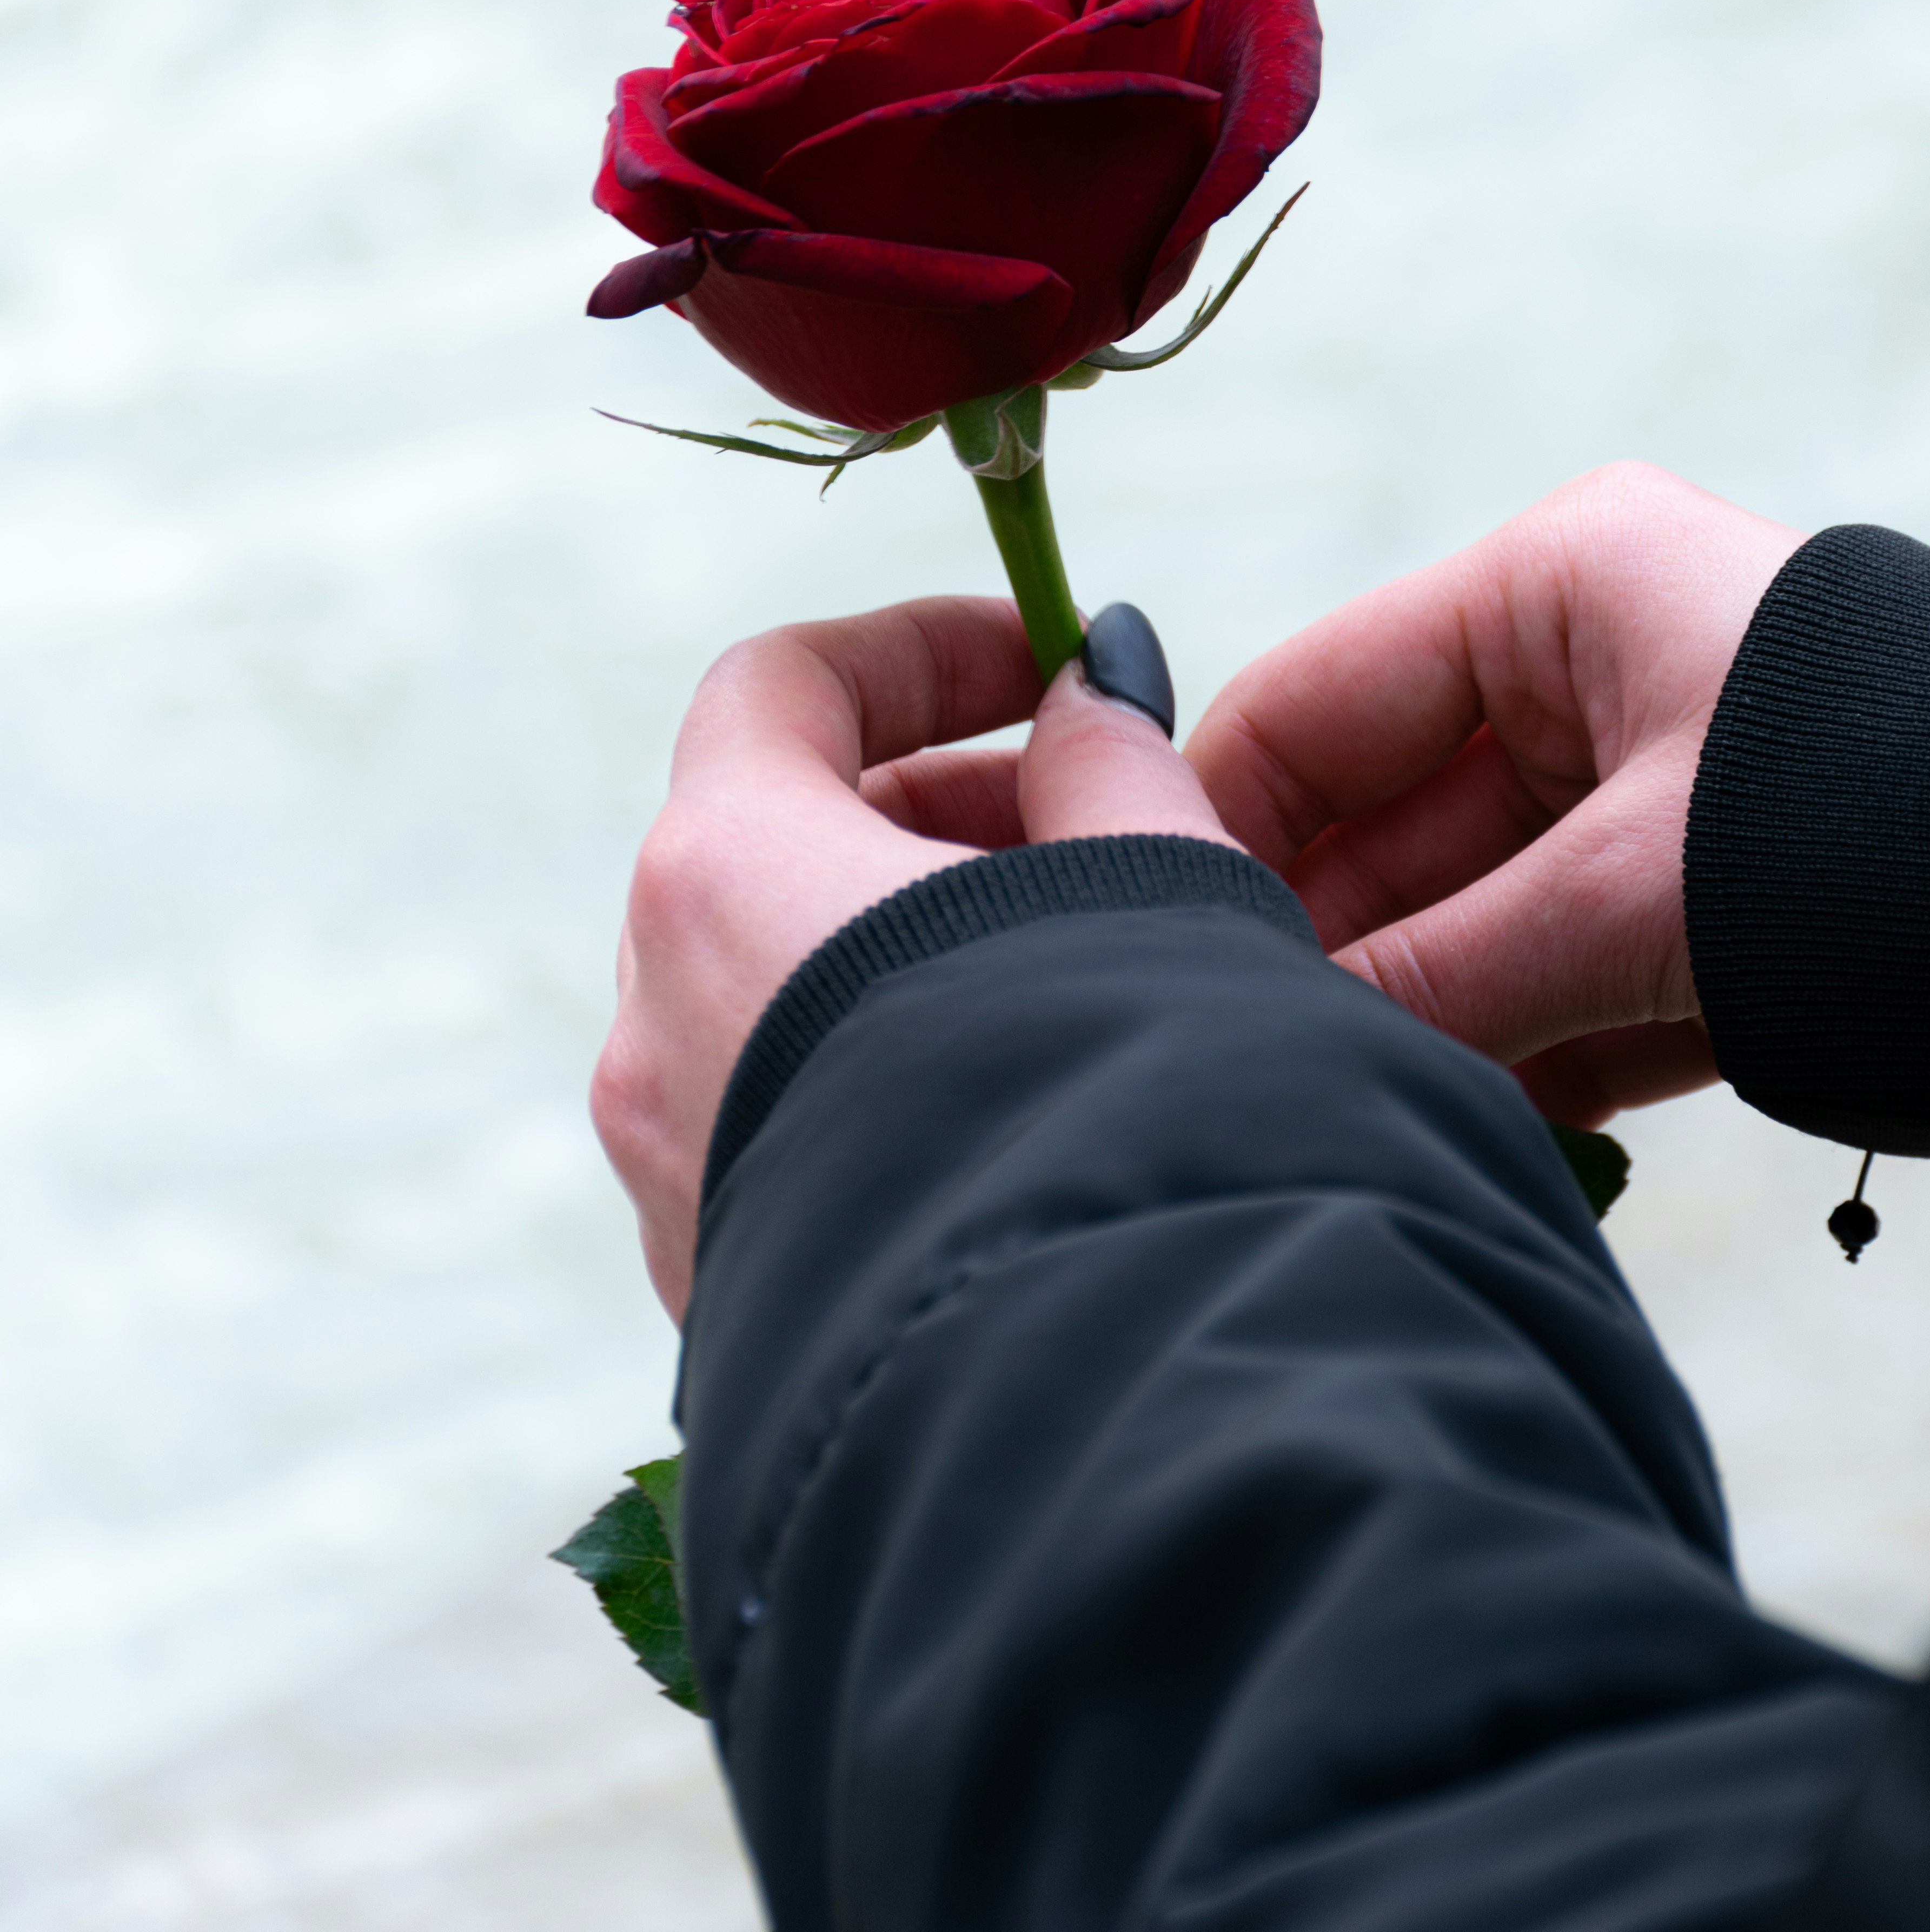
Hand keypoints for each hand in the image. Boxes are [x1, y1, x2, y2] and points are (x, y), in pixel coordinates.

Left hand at [592, 595, 1235, 1318]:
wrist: (1089, 1406)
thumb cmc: (1121, 1095)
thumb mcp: (1150, 877)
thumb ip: (1109, 758)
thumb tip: (1090, 696)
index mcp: (722, 875)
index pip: (777, 685)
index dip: (917, 650)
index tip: (1041, 664)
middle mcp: (652, 1016)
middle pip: (765, 836)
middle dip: (927, 805)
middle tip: (1083, 822)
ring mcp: (669, 1167)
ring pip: (772, 993)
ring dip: (907, 946)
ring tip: (1075, 971)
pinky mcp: (714, 1289)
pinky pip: (784, 1123)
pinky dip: (881, 1071)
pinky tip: (1026, 1105)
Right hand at [1185, 463, 1801, 1126]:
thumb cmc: (1894, 835)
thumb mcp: (1638, 897)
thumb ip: (1442, 975)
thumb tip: (1283, 1045)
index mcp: (1561, 586)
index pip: (1314, 700)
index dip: (1218, 828)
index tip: (1147, 952)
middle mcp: (1601, 663)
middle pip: (1397, 823)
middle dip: (1341, 957)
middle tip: (1263, 1076)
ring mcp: (1668, 776)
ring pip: (1490, 915)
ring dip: (1444, 1027)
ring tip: (1369, 1120)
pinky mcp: (1727, 888)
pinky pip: (1588, 972)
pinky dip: (1550, 1058)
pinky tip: (1501, 1139)